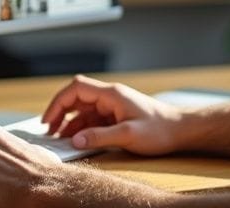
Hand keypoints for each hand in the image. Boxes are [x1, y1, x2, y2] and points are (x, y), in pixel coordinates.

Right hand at [41, 74, 182, 154]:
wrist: (180, 130)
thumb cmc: (159, 129)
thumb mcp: (128, 135)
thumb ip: (100, 137)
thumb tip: (76, 140)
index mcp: (111, 94)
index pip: (76, 88)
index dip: (59, 102)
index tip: (49, 120)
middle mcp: (110, 97)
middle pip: (76, 98)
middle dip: (60, 113)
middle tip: (50, 131)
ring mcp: (113, 106)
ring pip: (83, 110)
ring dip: (70, 123)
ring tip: (60, 140)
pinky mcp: (116, 116)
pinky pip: (93, 119)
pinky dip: (82, 129)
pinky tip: (76, 140)